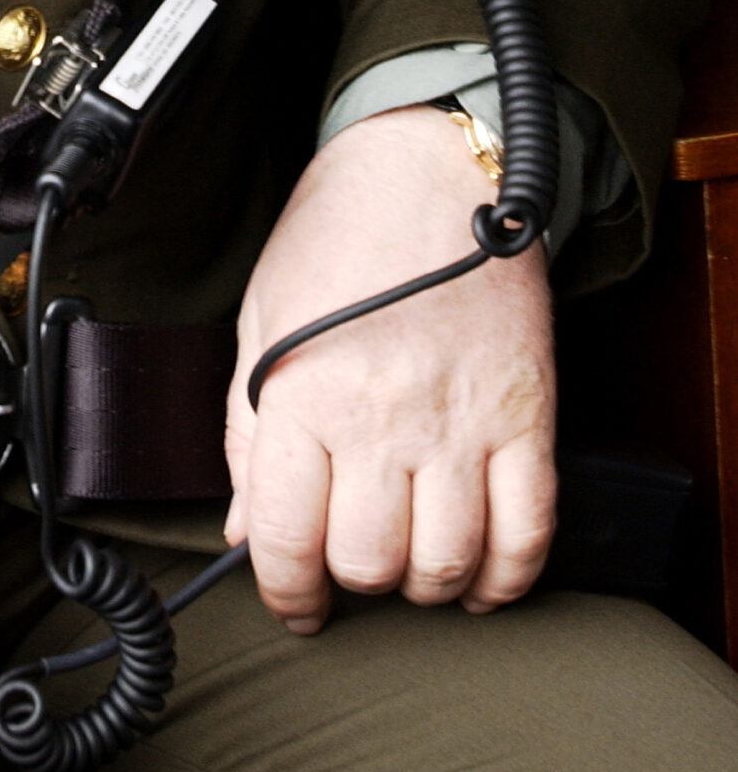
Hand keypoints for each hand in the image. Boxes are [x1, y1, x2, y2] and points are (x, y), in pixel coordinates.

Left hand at [224, 105, 555, 633]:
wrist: (429, 166)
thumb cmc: (335, 236)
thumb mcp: (262, 321)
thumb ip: (247, 434)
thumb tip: (244, 531)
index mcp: (304, 391)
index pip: (284, 537)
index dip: (283, 592)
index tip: (292, 605)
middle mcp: (382, 416)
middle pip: (367, 561)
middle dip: (350, 581)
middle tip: (347, 561)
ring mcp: (461, 421)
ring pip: (446, 563)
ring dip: (423, 585)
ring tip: (407, 563)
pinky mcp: (527, 417)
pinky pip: (528, 532)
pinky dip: (505, 578)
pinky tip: (478, 579)